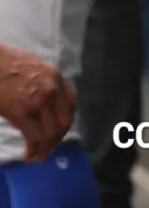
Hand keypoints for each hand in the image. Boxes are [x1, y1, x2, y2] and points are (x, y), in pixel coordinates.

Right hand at [0, 45, 75, 161]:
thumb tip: (45, 101)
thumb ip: (43, 83)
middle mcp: (52, 89)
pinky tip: (28, 155)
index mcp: (55, 77)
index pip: (71, 105)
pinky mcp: (21, 111)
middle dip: (56, 139)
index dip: (65, 122)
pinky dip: (32, 150)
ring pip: (50, 132)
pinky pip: (33, 136)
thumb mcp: (32, 67)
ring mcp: (38, 101)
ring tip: (36, 157)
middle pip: (64, 122)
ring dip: (45, 148)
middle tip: (46, 149)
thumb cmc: (4, 63)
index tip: (58, 133)